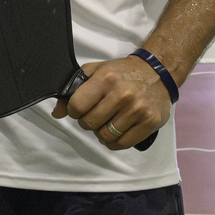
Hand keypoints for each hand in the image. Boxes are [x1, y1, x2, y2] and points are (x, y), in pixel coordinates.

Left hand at [50, 55, 172, 149]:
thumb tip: (57, 113)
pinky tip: (114, 133)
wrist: (157, 72)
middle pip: (90, 123)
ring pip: (106, 136)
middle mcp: (122, 95)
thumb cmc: (122, 72)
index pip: (77, 106)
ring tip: (105, 123)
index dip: (74, 111)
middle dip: (86, 122)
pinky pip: (123, 144)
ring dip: (101, 133)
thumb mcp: (96, 71)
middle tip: (93, 116)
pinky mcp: (149, 123)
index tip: (79, 109)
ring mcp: (137, 110)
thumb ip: (74, 89)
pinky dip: (114, 143)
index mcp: (105, 79)